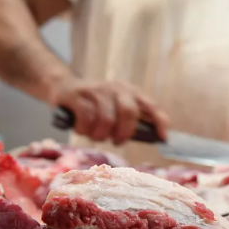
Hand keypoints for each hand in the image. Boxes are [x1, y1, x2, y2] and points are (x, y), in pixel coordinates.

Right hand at [52, 77, 168, 145]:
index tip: (164, 138)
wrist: (64, 87)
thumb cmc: (95, 105)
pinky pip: (86, 119)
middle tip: (116, 141)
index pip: (151, 106)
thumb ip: (132, 119)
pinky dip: (85, 130)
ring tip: (96, 136)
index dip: (160, 122)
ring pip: (106, 120)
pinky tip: (82, 130)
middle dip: (124, 133)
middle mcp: (115, 88)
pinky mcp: (77, 95)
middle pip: (128, 112)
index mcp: (130, 91)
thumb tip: (154, 137)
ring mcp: (96, 90)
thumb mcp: (116, 107)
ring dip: (100, 135)